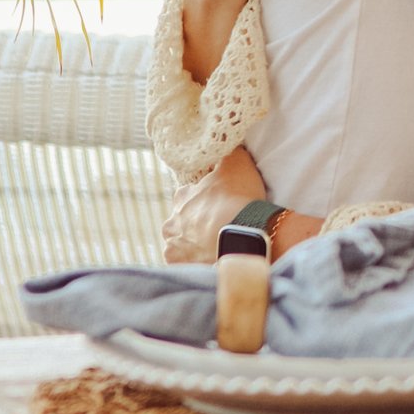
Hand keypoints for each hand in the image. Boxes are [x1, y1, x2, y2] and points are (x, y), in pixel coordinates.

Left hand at [163, 150, 265, 264]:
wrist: (242, 237)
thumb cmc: (239, 199)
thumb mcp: (237, 163)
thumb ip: (230, 153)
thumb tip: (229, 143)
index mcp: (181, 197)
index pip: (189, 197)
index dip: (206, 201)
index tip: (221, 207)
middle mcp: (171, 223)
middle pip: (183, 224)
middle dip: (197, 227)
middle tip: (220, 230)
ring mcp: (174, 249)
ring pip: (183, 248)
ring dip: (195, 248)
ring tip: (218, 250)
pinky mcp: (181, 270)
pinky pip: (188, 268)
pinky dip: (198, 267)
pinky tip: (213, 264)